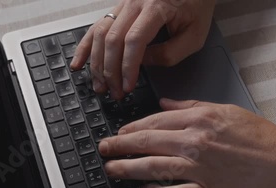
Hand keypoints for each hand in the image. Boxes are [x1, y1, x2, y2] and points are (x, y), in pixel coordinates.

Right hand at [71, 0, 214, 98]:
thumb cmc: (196, 8)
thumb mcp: (194, 35)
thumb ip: (169, 53)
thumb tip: (142, 64)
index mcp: (155, 8)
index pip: (133, 40)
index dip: (127, 66)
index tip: (128, 86)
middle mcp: (135, 3)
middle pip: (112, 38)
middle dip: (110, 70)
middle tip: (115, 92)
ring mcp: (124, 4)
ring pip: (100, 33)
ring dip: (97, 62)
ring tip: (99, 85)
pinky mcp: (119, 9)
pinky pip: (96, 26)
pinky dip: (86, 46)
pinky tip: (79, 62)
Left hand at [98, 99, 275, 187]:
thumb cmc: (263, 139)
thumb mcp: (227, 111)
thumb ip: (193, 107)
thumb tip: (166, 104)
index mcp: (200, 120)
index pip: (155, 122)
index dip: (132, 128)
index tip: (119, 133)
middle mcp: (195, 142)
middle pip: (147, 143)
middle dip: (119, 147)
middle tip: (104, 150)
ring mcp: (199, 168)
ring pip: (153, 167)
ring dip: (128, 169)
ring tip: (113, 170)